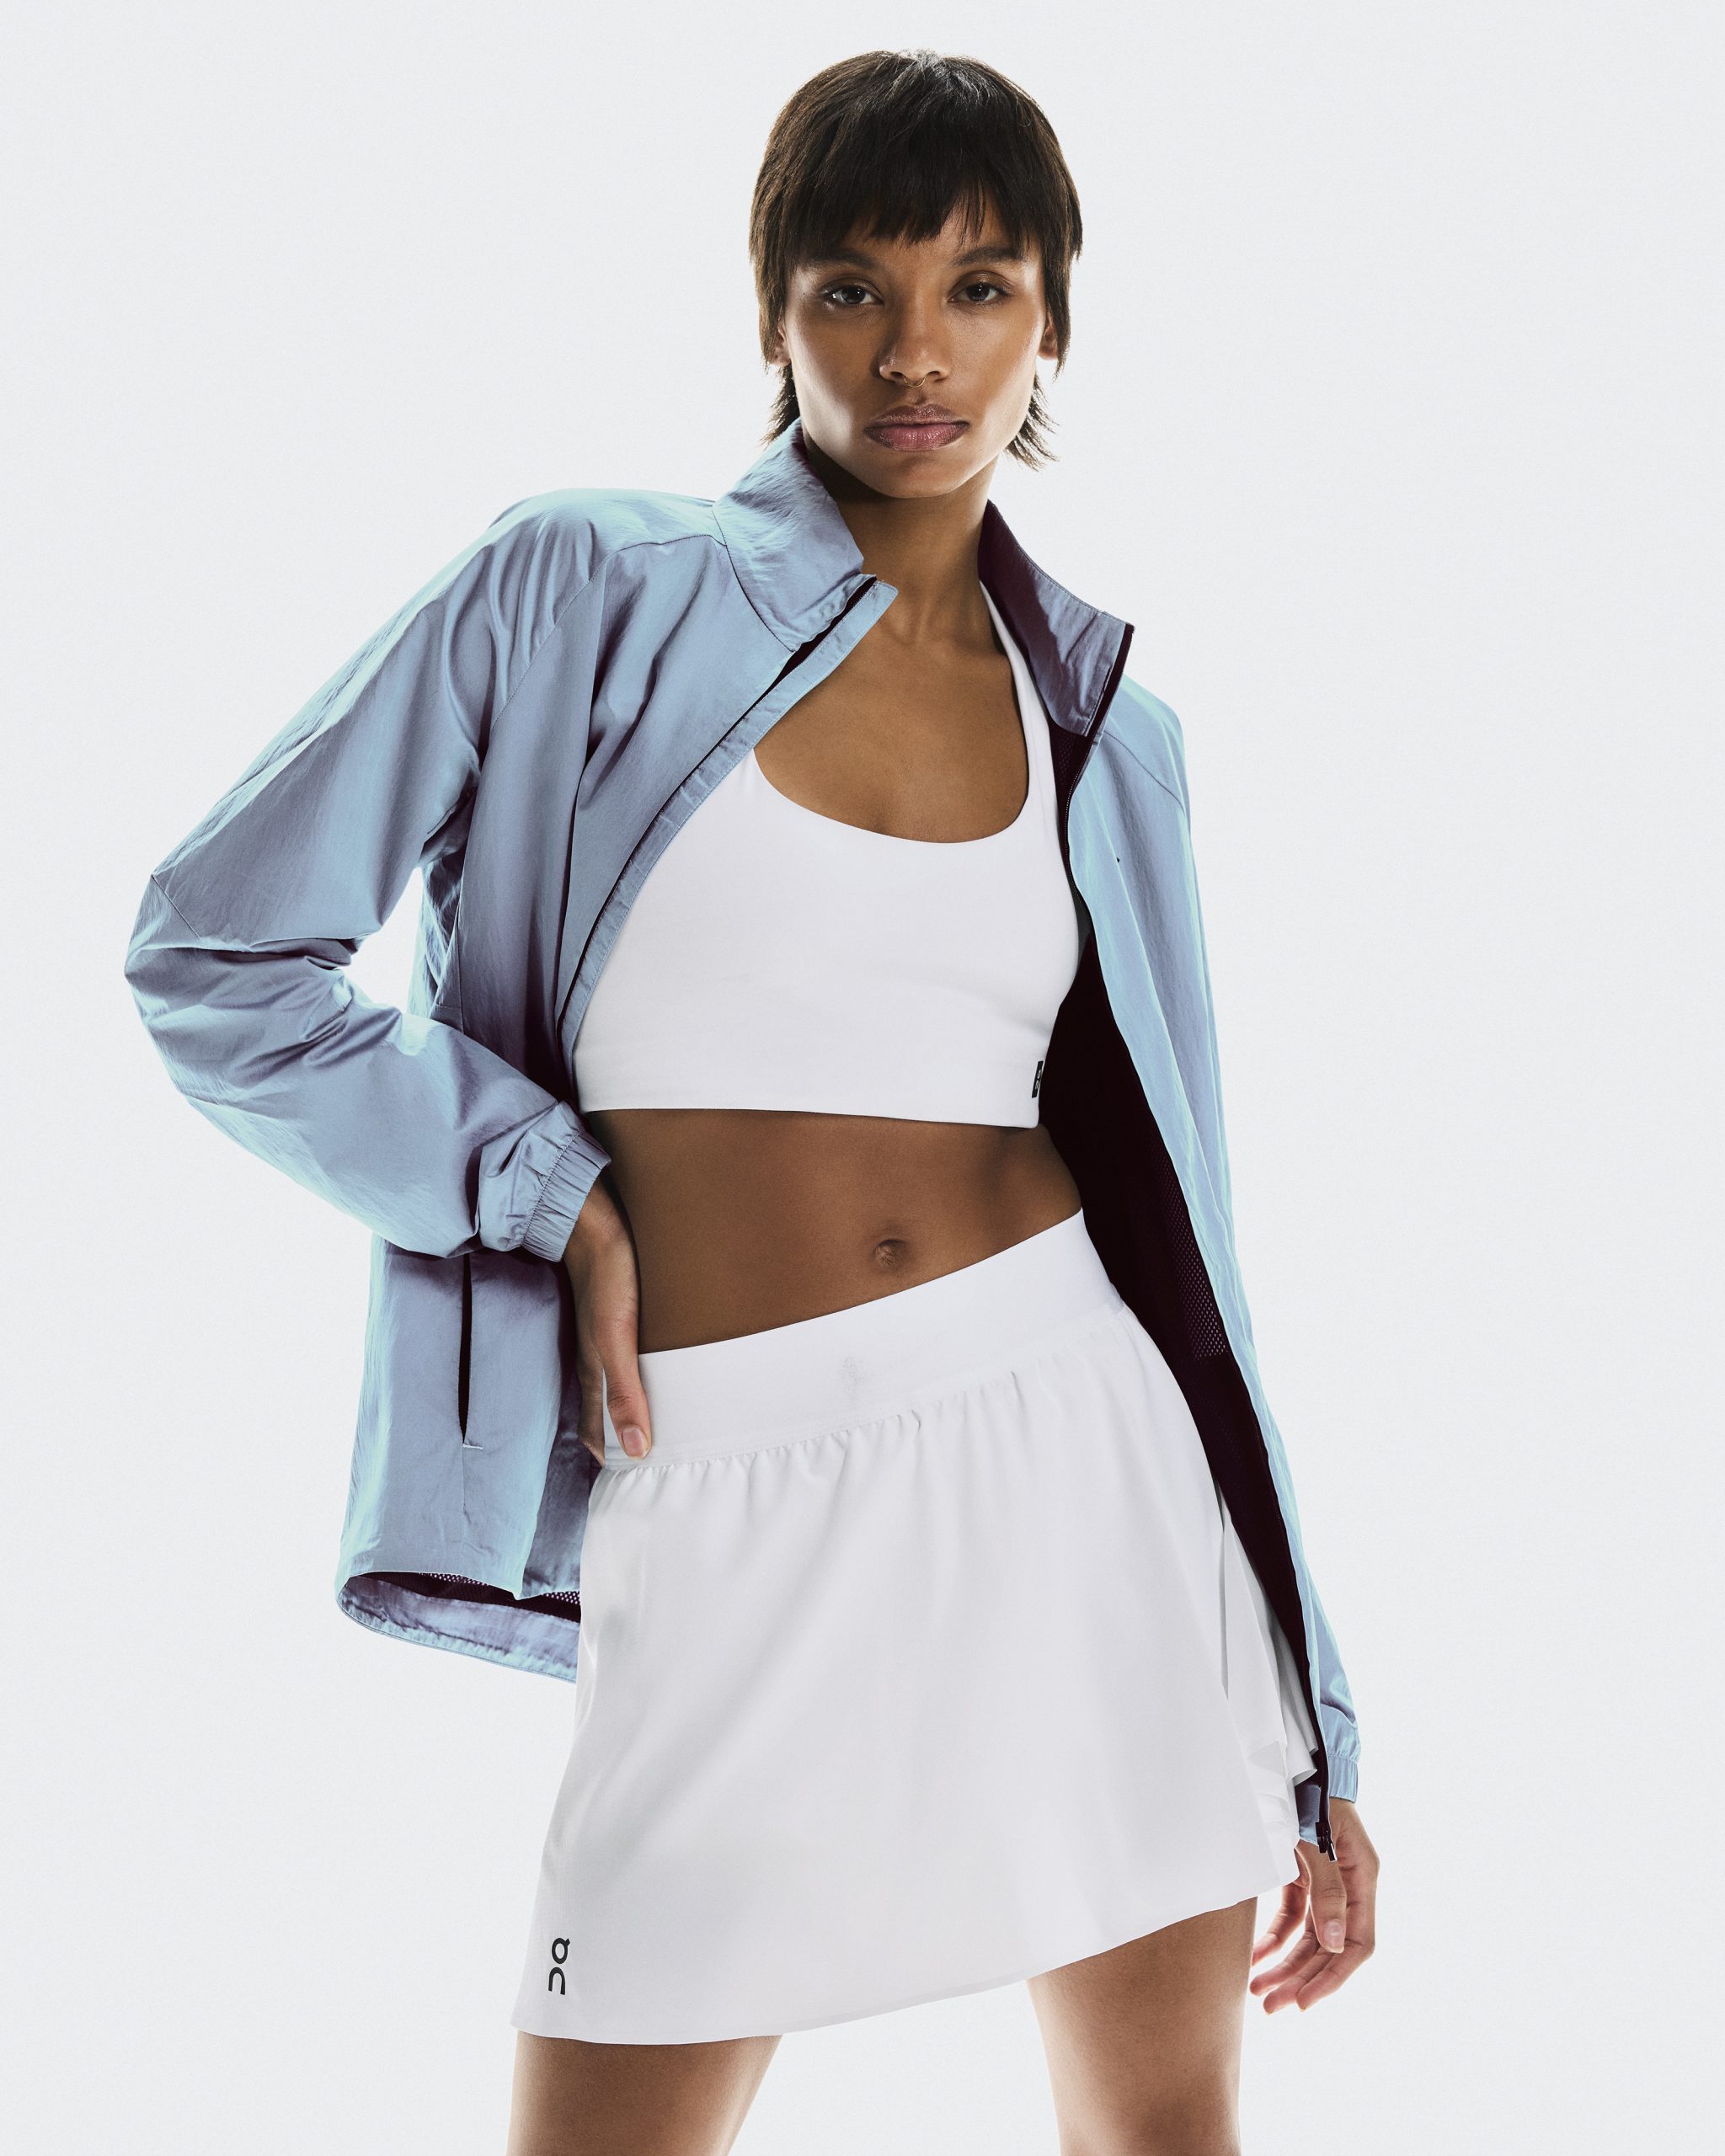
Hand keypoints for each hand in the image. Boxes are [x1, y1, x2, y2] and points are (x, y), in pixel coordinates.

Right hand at [561, 1179, 652, 1465]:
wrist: (594, 1222)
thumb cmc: (608, 1278)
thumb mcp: (618, 1340)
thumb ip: (625, 1393)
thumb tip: (636, 1448)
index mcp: (593, 1373)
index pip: (599, 1433)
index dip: (614, 1458)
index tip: (635, 1485)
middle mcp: (596, 1360)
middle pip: (607, 1413)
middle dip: (623, 1441)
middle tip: (649, 1465)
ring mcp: (603, 1337)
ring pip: (615, 1387)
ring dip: (630, 1410)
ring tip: (655, 1429)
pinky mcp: (616, 1316)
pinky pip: (625, 1358)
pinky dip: (637, 1378)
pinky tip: (652, 1373)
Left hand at [1248, 1797, 1377, 2012]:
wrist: (1291, 1753)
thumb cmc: (1306, 1788)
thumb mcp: (1315, 1836)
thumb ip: (1327, 1888)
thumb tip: (1336, 1943)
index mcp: (1362, 1876)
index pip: (1358, 1944)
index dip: (1333, 1977)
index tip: (1304, 2002)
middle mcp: (1348, 1884)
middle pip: (1330, 1947)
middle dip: (1302, 1980)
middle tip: (1270, 2006)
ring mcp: (1325, 1879)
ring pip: (1309, 1937)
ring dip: (1285, 1965)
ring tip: (1257, 1991)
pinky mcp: (1303, 1872)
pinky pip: (1292, 1917)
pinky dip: (1274, 1938)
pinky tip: (1254, 1958)